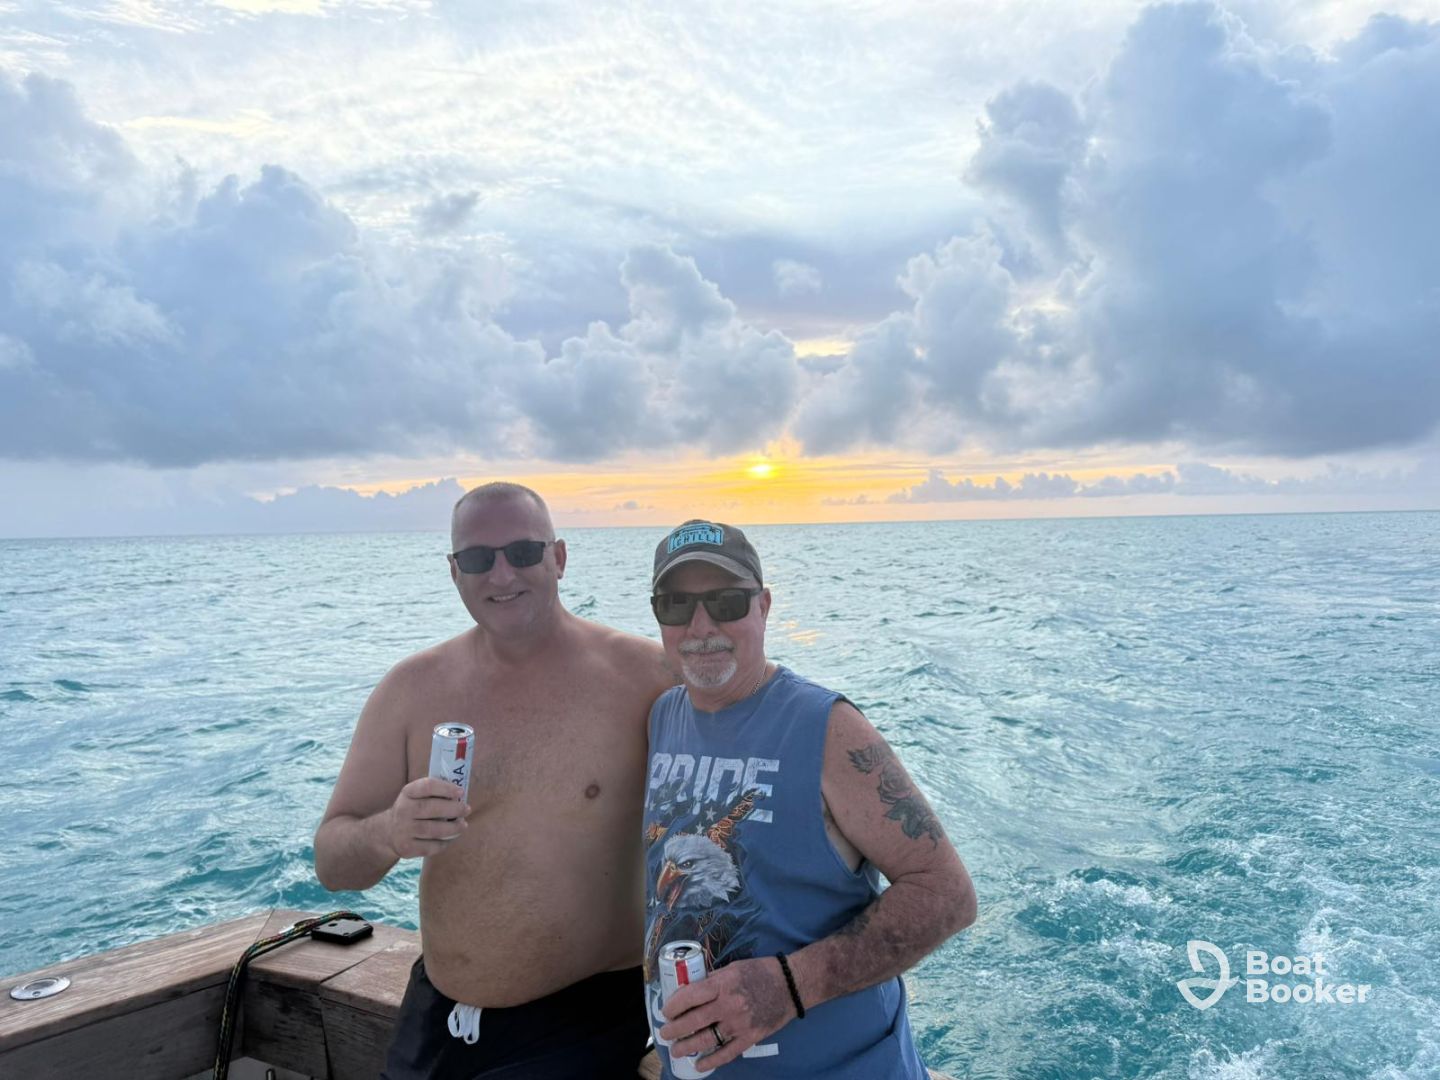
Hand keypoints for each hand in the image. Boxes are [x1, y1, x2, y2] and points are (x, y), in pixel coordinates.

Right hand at [384, 777, 470, 858]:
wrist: (388, 832)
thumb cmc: (413, 810)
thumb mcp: (417, 796)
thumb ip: (435, 792)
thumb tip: (460, 794)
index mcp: (408, 793)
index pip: (427, 786)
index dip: (446, 788)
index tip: (460, 791)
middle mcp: (403, 810)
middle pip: (431, 808)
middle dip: (454, 809)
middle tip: (466, 809)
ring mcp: (403, 830)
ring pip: (433, 830)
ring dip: (453, 828)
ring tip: (463, 825)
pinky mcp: (407, 848)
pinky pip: (431, 846)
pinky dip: (445, 843)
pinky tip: (451, 838)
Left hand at [658, 957, 795, 1070]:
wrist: (790, 985)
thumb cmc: (760, 972)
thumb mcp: (732, 968)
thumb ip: (712, 981)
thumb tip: (690, 992)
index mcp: (723, 984)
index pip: (690, 997)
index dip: (673, 1006)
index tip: (666, 1011)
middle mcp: (729, 1005)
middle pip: (693, 1021)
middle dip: (674, 1029)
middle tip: (665, 1033)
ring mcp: (740, 1024)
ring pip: (706, 1039)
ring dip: (687, 1046)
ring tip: (676, 1049)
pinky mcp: (750, 1038)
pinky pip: (727, 1053)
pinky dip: (711, 1061)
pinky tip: (699, 1065)